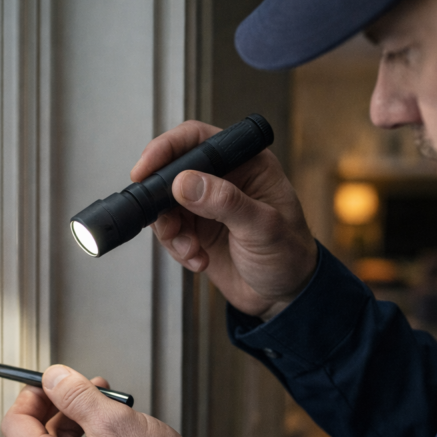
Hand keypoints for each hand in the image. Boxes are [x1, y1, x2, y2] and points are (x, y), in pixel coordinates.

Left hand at [1, 365, 196, 436]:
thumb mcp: (115, 422)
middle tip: (93, 388)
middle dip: (65, 405)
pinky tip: (120, 434)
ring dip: (83, 422)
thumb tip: (54, 378)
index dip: (33, 395)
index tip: (53, 382)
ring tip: (114, 408)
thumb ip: (77, 395)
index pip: (16, 424)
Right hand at [132, 120, 317, 319]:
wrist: (284, 296)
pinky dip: (177, 248)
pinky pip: (170, 232)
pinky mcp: (196, 230)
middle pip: (172, 172)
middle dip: (163, 201)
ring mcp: (206, 205)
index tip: (146, 170)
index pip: (197, 139)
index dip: (166, 149)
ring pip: (166, 205)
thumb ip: (226, 202)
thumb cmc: (290, 256)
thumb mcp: (263, 227)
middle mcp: (223, 179)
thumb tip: (185, 182)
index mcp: (246, 163)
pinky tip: (198, 259)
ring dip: (171, 231)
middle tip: (169, 224)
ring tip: (191, 249)